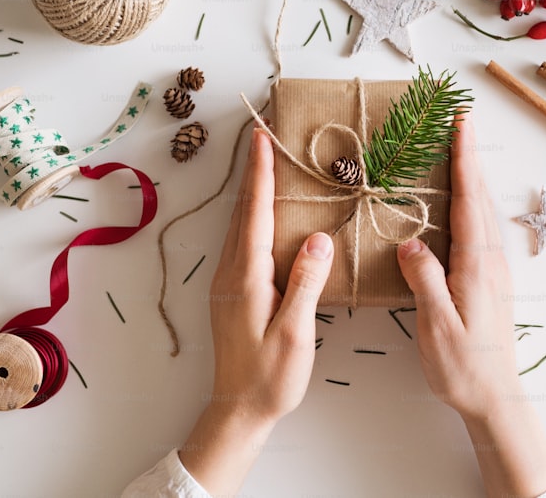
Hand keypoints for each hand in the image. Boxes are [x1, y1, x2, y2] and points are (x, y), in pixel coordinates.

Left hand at [179, 127, 333, 495]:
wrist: (239, 409)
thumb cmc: (270, 377)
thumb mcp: (295, 333)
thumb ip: (305, 284)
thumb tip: (318, 238)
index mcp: (247, 278)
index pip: (256, 215)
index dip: (261, 175)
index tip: (262, 139)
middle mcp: (231, 273)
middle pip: (242, 211)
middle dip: (253, 171)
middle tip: (261, 135)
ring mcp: (228, 282)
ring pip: (239, 224)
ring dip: (251, 191)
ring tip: (263, 162)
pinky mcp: (232, 291)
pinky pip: (241, 240)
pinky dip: (251, 214)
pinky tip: (262, 212)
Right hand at [396, 113, 545, 496]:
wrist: (495, 397)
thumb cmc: (463, 366)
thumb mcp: (437, 324)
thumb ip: (425, 280)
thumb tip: (411, 241)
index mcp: (477, 265)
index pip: (470, 200)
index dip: (464, 160)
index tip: (461, 124)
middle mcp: (490, 260)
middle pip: (481, 197)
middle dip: (470, 157)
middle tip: (459, 122)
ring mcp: (493, 269)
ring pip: (482, 211)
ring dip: (472, 177)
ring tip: (458, 150)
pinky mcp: (489, 280)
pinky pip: (480, 228)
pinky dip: (471, 202)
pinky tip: (459, 203)